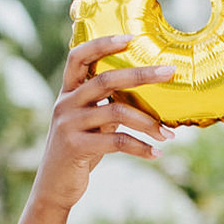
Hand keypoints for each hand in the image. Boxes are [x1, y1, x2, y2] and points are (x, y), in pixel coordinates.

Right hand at [31, 35, 175, 211]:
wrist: (54, 186)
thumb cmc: (79, 151)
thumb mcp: (90, 124)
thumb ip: (107, 107)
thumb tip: (146, 97)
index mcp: (68, 92)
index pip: (79, 56)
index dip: (103, 43)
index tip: (131, 37)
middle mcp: (66, 103)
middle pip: (106, 79)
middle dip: (141, 74)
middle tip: (169, 72)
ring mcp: (69, 124)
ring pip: (116, 112)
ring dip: (148, 122)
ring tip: (168, 134)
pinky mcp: (76, 146)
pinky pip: (117, 141)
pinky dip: (141, 147)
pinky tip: (156, 154)